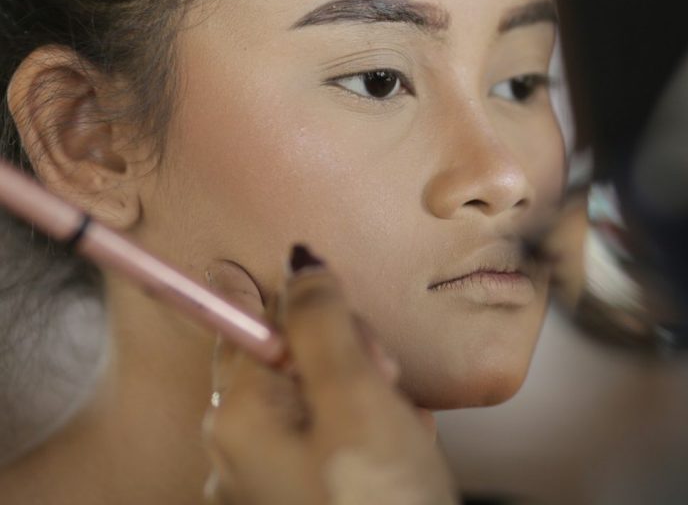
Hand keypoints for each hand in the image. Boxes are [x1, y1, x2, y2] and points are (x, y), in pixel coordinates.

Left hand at [203, 254, 456, 504]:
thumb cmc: (380, 503)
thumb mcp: (357, 397)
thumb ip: (322, 320)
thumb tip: (296, 256)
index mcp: (237, 415)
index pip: (262, 318)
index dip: (319, 319)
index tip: (359, 346)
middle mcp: (237, 446)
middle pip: (293, 355)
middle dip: (351, 361)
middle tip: (387, 392)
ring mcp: (266, 477)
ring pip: (322, 393)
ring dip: (369, 396)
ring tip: (401, 434)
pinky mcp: (300, 493)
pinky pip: (331, 433)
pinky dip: (368, 430)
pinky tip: (397, 452)